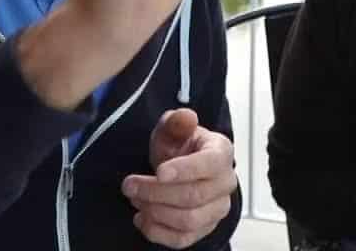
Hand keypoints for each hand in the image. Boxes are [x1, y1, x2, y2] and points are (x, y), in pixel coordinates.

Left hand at [122, 108, 237, 247]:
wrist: (182, 170)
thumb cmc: (181, 149)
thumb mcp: (173, 130)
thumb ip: (176, 122)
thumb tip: (185, 117)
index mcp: (221, 153)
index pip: (209, 164)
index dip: (184, 170)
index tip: (159, 172)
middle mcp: (225, 183)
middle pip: (194, 196)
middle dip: (156, 192)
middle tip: (130, 185)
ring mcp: (217, 209)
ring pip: (188, 220)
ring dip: (155, 212)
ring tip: (135, 199)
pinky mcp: (204, 229)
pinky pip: (183, 239)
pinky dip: (157, 232)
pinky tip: (142, 219)